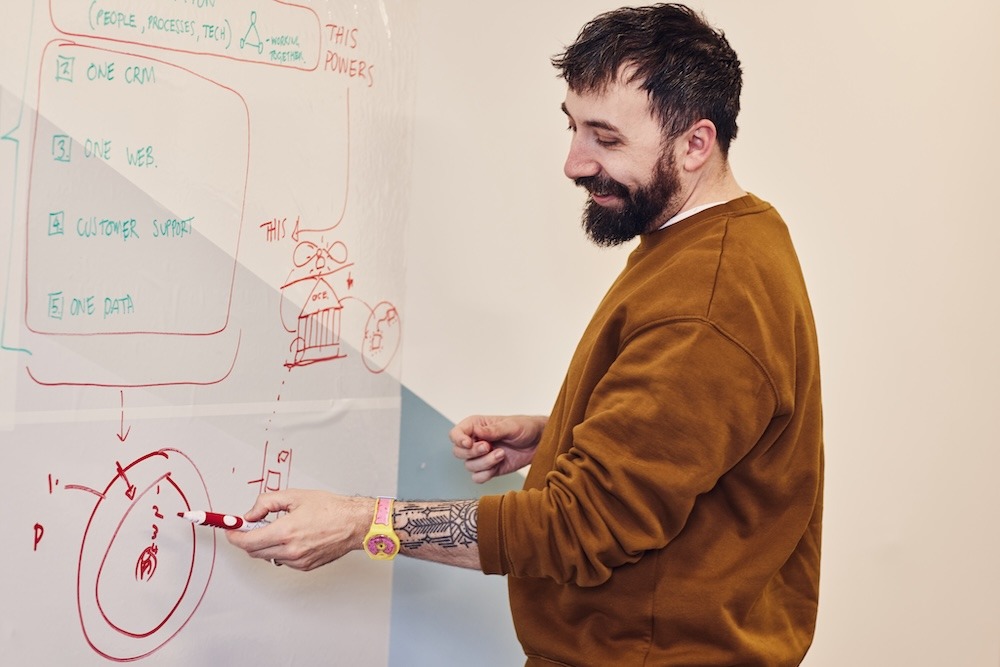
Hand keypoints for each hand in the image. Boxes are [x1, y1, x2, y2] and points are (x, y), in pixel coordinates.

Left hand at [225, 489, 371, 570]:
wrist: (354, 523)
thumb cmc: (331, 509)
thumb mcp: (295, 496)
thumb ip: (267, 503)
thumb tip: (250, 514)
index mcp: (286, 531)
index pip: (247, 541)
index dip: (234, 535)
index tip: (230, 529)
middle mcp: (290, 550)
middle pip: (254, 551)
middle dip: (247, 539)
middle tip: (251, 526)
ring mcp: (298, 561)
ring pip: (268, 556)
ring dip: (265, 544)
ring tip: (278, 528)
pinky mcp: (305, 566)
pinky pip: (283, 560)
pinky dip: (280, 550)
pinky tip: (292, 537)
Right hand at [450, 414, 546, 482]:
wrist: (539, 443)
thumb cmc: (525, 428)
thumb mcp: (510, 426)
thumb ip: (493, 430)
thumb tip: (476, 431)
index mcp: (476, 426)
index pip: (456, 433)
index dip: (458, 439)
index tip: (468, 443)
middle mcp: (475, 441)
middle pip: (458, 452)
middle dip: (473, 453)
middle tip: (488, 447)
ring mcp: (481, 457)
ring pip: (469, 466)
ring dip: (485, 463)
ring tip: (501, 454)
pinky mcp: (489, 469)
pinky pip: (478, 477)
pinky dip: (487, 474)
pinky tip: (500, 463)